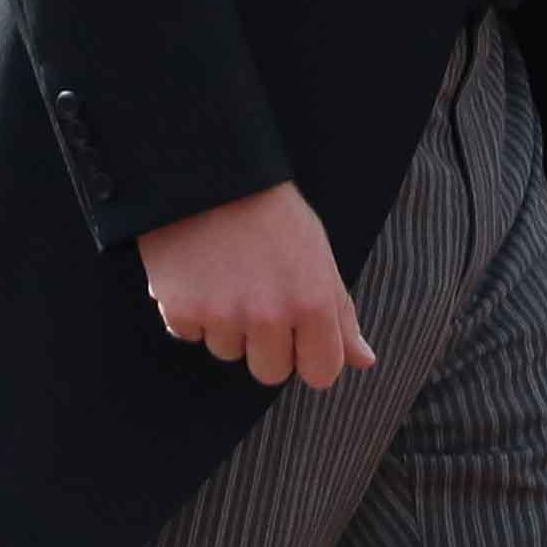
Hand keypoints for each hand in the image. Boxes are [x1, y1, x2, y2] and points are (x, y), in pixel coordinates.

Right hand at [136, 182, 375, 390]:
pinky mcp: (182, 310)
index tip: (297, 332)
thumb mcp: (319, 256)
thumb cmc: (272, 214)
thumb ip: (341, 314)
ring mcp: (223, 315)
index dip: (309, 354)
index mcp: (312, 303)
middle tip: (255, 297)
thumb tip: (364, 360)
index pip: (321, 373)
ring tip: (224, 275)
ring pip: (227, 351)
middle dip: (265, 345)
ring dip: (225, 324)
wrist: (210, 172)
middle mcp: (269, 316)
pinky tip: (196, 273)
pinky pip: (188, 334)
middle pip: (271, 372)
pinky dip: (189, 311)